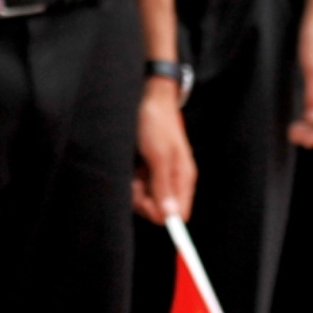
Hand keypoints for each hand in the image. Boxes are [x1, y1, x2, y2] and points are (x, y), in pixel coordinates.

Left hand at [133, 76, 197, 222]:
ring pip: (144, 200)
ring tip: (133, 166)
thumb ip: (164, 185)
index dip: (162, 215)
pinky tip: (129, 163)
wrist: (145, 96)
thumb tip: (172, 216)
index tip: (146, 203)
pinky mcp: (145, 169)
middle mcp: (172, 180)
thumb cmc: (156, 121)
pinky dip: (129, 178)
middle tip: (136, 178)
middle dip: (143, 199)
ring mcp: (158, 175)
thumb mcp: (159, 154)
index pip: (179, 215)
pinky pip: (136, 187)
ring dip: (134, 188)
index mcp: (183, 178)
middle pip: (158, 210)